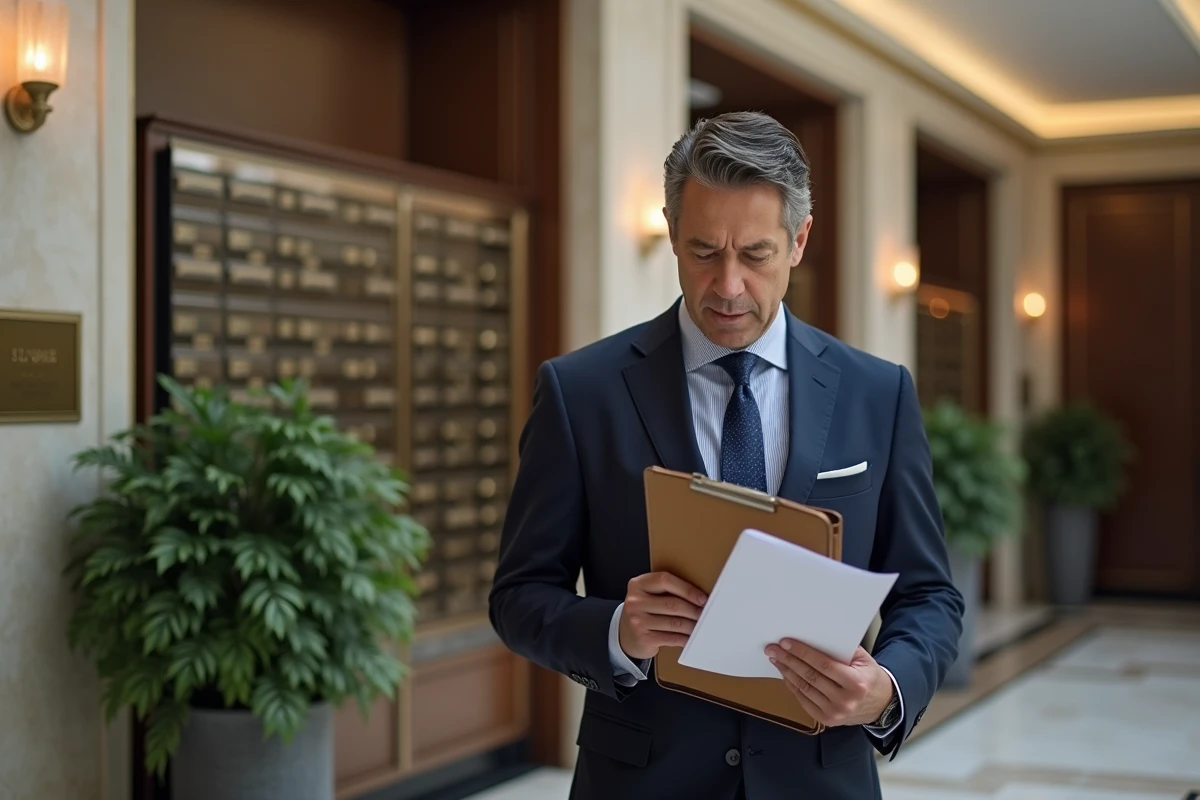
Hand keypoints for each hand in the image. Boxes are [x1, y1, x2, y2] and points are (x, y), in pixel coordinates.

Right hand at [618, 572, 707, 659]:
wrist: (625, 634)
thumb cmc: (644, 610)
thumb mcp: (648, 594)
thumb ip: (666, 590)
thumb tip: (699, 595)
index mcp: (638, 584)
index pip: (665, 580)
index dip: (687, 589)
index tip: (702, 598)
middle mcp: (635, 601)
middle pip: (673, 604)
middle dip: (694, 610)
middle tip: (707, 613)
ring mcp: (637, 621)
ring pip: (675, 622)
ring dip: (693, 625)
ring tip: (702, 626)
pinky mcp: (643, 638)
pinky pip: (672, 638)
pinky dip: (685, 638)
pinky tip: (692, 637)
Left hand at [766, 640, 893, 727]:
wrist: (880, 705)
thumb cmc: (869, 677)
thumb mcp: (864, 659)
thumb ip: (843, 649)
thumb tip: (815, 636)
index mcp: (855, 683)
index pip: (823, 665)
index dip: (802, 652)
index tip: (786, 643)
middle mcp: (845, 700)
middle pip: (810, 676)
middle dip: (788, 660)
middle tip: (773, 649)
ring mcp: (835, 713)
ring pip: (804, 688)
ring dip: (787, 672)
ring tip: (776, 659)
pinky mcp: (826, 720)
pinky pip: (803, 700)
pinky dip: (792, 686)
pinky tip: (785, 674)